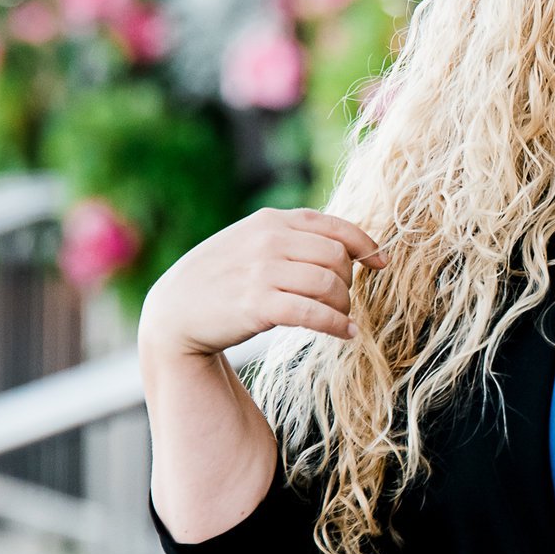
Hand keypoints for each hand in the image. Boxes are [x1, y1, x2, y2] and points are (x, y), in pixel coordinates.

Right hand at [139, 207, 385, 358]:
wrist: (173, 312)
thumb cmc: (220, 280)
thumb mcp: (250, 243)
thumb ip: (289, 238)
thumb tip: (343, 246)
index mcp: (271, 221)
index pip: (334, 225)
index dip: (365, 243)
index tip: (381, 262)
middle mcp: (268, 240)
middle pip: (338, 257)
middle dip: (350, 281)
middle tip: (343, 300)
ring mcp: (262, 271)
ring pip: (330, 284)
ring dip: (345, 305)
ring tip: (342, 318)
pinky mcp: (257, 305)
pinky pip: (313, 313)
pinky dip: (337, 324)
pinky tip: (346, 333)